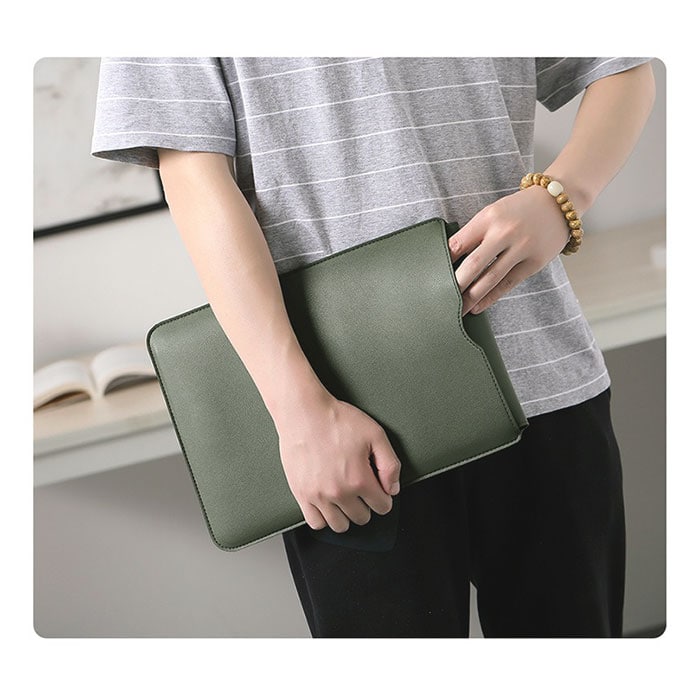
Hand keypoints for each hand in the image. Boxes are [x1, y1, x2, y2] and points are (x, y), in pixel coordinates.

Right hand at [275, 392, 401, 532]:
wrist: (304, 412)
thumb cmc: (337, 420)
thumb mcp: (375, 434)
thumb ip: (390, 464)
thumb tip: (392, 488)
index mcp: (359, 479)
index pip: (382, 506)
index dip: (384, 497)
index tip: (378, 489)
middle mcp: (339, 492)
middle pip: (362, 518)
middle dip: (366, 505)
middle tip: (360, 489)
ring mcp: (318, 495)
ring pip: (340, 525)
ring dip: (346, 515)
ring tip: (345, 498)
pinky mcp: (301, 494)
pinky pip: (316, 523)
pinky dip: (324, 518)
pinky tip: (328, 504)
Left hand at [449, 185, 570, 314]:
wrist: (558, 203)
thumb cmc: (517, 210)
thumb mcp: (493, 212)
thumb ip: (474, 232)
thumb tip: (450, 258)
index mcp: (489, 217)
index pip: (459, 243)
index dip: (444, 261)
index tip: (432, 275)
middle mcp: (505, 233)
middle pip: (473, 264)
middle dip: (455, 284)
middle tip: (441, 298)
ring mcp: (521, 249)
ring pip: (490, 279)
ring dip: (471, 297)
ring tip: (456, 309)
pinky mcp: (533, 263)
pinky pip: (507, 284)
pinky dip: (490, 298)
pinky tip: (477, 307)